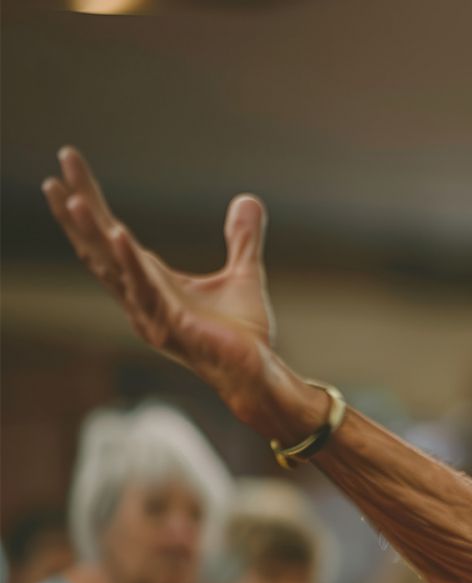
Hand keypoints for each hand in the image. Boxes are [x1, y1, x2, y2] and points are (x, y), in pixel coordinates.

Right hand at [41, 147, 276, 414]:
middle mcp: (138, 296)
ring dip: (90, 233)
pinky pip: (144, 290)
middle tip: (57, 171)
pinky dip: (130, 261)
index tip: (70, 162)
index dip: (89, 198)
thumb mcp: (243, 274)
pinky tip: (118, 234)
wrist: (256, 373)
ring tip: (71, 199)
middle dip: (75, 209)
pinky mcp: (168, 326)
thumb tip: (248, 199)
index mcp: (149, 280)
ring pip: (109, 268)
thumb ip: (242, 238)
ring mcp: (148, 313)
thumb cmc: (242, 334)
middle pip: (96, 246)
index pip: (108, 232)